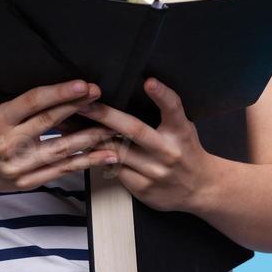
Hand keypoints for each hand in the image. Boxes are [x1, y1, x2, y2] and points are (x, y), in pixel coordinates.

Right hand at [0, 80, 117, 194]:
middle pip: (50, 123)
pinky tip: (104, 155)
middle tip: (102, 98)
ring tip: (112, 127)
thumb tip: (54, 89)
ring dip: (90, 138)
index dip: (60, 92)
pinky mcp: (27, 182)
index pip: (33, 102)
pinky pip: (62, 170)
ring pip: (62, 149)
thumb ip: (17, 105)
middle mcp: (7, 144)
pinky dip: (86, 162)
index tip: (83, 85)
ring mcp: (18, 166)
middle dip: (80, 108)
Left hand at [76, 78, 216, 212]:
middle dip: (107, 116)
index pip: (173, 109)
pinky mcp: (142, 188)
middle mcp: (168, 151)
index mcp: (180, 132)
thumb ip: (166, 111)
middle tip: (84, 103)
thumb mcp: (183, 127)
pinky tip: (81, 148)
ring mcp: (155, 172)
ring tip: (70, 125)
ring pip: (118, 152)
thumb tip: (140, 85)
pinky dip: (98, 157)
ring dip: (92, 138)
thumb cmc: (186, 150)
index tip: (149, 82)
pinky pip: (115, 170)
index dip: (162, 95)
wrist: (200, 189)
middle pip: (135, 131)